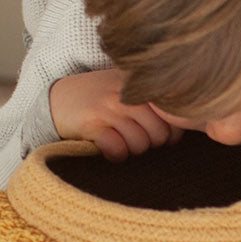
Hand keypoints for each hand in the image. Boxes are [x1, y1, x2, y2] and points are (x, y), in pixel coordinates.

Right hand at [49, 69, 183, 160]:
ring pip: (140, 144)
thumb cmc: (103, 100)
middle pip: (159, 135)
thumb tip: (182, 131)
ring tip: (121, 142)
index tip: (157, 135)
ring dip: (132, 150)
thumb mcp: (131, 92)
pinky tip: (109, 149)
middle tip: (137, 140)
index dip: (170, 134)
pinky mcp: (90, 123)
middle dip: (151, 144)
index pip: (173, 118)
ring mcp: (108, 107)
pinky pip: (117, 149)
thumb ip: (156, 104)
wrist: (58, 98)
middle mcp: (127, 94)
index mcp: (142, 86)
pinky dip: (115, 155)